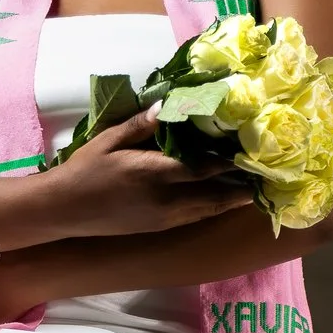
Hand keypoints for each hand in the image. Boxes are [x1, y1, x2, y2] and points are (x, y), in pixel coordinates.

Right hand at [21, 109, 253, 239]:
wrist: (64, 210)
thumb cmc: (84, 169)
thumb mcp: (109, 139)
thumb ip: (141, 124)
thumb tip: (168, 105)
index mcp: (152, 173)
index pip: (202, 168)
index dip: (231, 163)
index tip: (252, 152)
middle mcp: (165, 199)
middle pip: (215, 194)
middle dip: (243, 185)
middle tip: (269, 174)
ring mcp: (165, 217)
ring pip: (209, 209)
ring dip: (234, 199)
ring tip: (258, 188)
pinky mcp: (161, 227)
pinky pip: (197, 217)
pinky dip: (216, 207)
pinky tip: (228, 199)